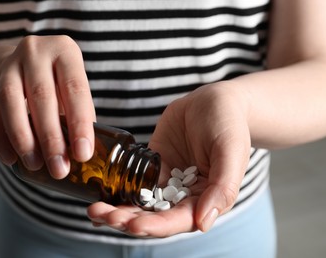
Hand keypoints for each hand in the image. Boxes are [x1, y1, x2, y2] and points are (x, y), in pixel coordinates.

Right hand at [0, 35, 95, 178]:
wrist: (24, 67)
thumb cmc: (59, 84)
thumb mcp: (74, 90)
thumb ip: (80, 115)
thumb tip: (84, 153)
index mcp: (64, 51)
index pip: (74, 89)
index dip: (79, 123)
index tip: (82, 154)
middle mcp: (34, 52)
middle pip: (41, 96)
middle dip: (51, 138)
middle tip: (59, 169)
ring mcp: (8, 66)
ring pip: (10, 102)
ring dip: (23, 139)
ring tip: (35, 165)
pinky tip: (11, 159)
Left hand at [87, 83, 250, 236]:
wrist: (213, 100)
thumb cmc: (229, 124)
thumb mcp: (231, 151)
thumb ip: (223, 187)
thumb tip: (204, 223)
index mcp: (205, 198)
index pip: (179, 220)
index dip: (156, 225)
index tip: (133, 225)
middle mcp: (184, 195)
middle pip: (154, 216)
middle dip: (128, 220)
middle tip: (103, 216)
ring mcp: (166, 180)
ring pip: (140, 202)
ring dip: (118, 210)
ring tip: (95, 211)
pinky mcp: (152, 165)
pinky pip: (133, 182)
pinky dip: (117, 192)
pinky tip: (99, 199)